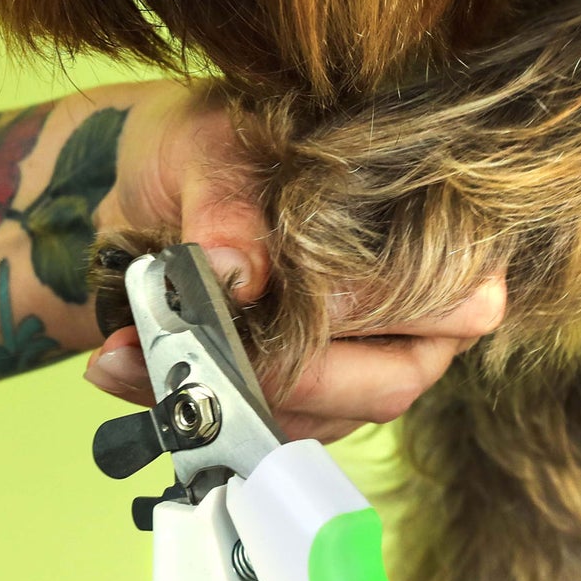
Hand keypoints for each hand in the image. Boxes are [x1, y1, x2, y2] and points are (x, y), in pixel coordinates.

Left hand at [89, 80, 505, 439]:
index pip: (451, 300)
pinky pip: (258, 430)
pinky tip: (129, 365)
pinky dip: (188, 403)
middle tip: (208, 353)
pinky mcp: (299, 403)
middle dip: (293, 376)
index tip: (275, 297)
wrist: (153, 183)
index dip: (368, 310)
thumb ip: (230, 202)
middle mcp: (415, 315)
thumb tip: (239, 268)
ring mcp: (359, 369)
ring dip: (227, 398)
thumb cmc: (211, 151)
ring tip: (144, 351)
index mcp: (434, 235)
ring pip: (321, 421)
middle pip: (391, 383)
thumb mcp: (212, 151)